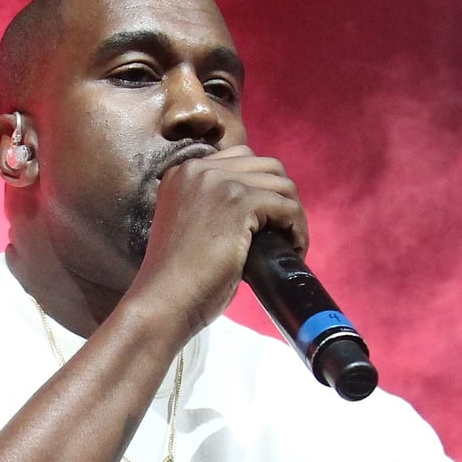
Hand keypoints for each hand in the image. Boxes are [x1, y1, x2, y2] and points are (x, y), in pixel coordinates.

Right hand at [126, 144, 306, 340]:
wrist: (164, 302)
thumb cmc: (179, 281)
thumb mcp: (193, 228)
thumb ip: (216, 209)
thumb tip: (262, 211)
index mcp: (183, 173)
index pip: (241, 159)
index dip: (263, 189)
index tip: (270, 221)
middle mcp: (197, 168)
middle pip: (266, 166)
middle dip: (283, 198)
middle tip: (285, 234)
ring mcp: (217, 182)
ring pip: (281, 184)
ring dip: (294, 213)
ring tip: (292, 244)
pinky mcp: (237, 201)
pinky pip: (286, 206)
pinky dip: (298, 228)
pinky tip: (294, 249)